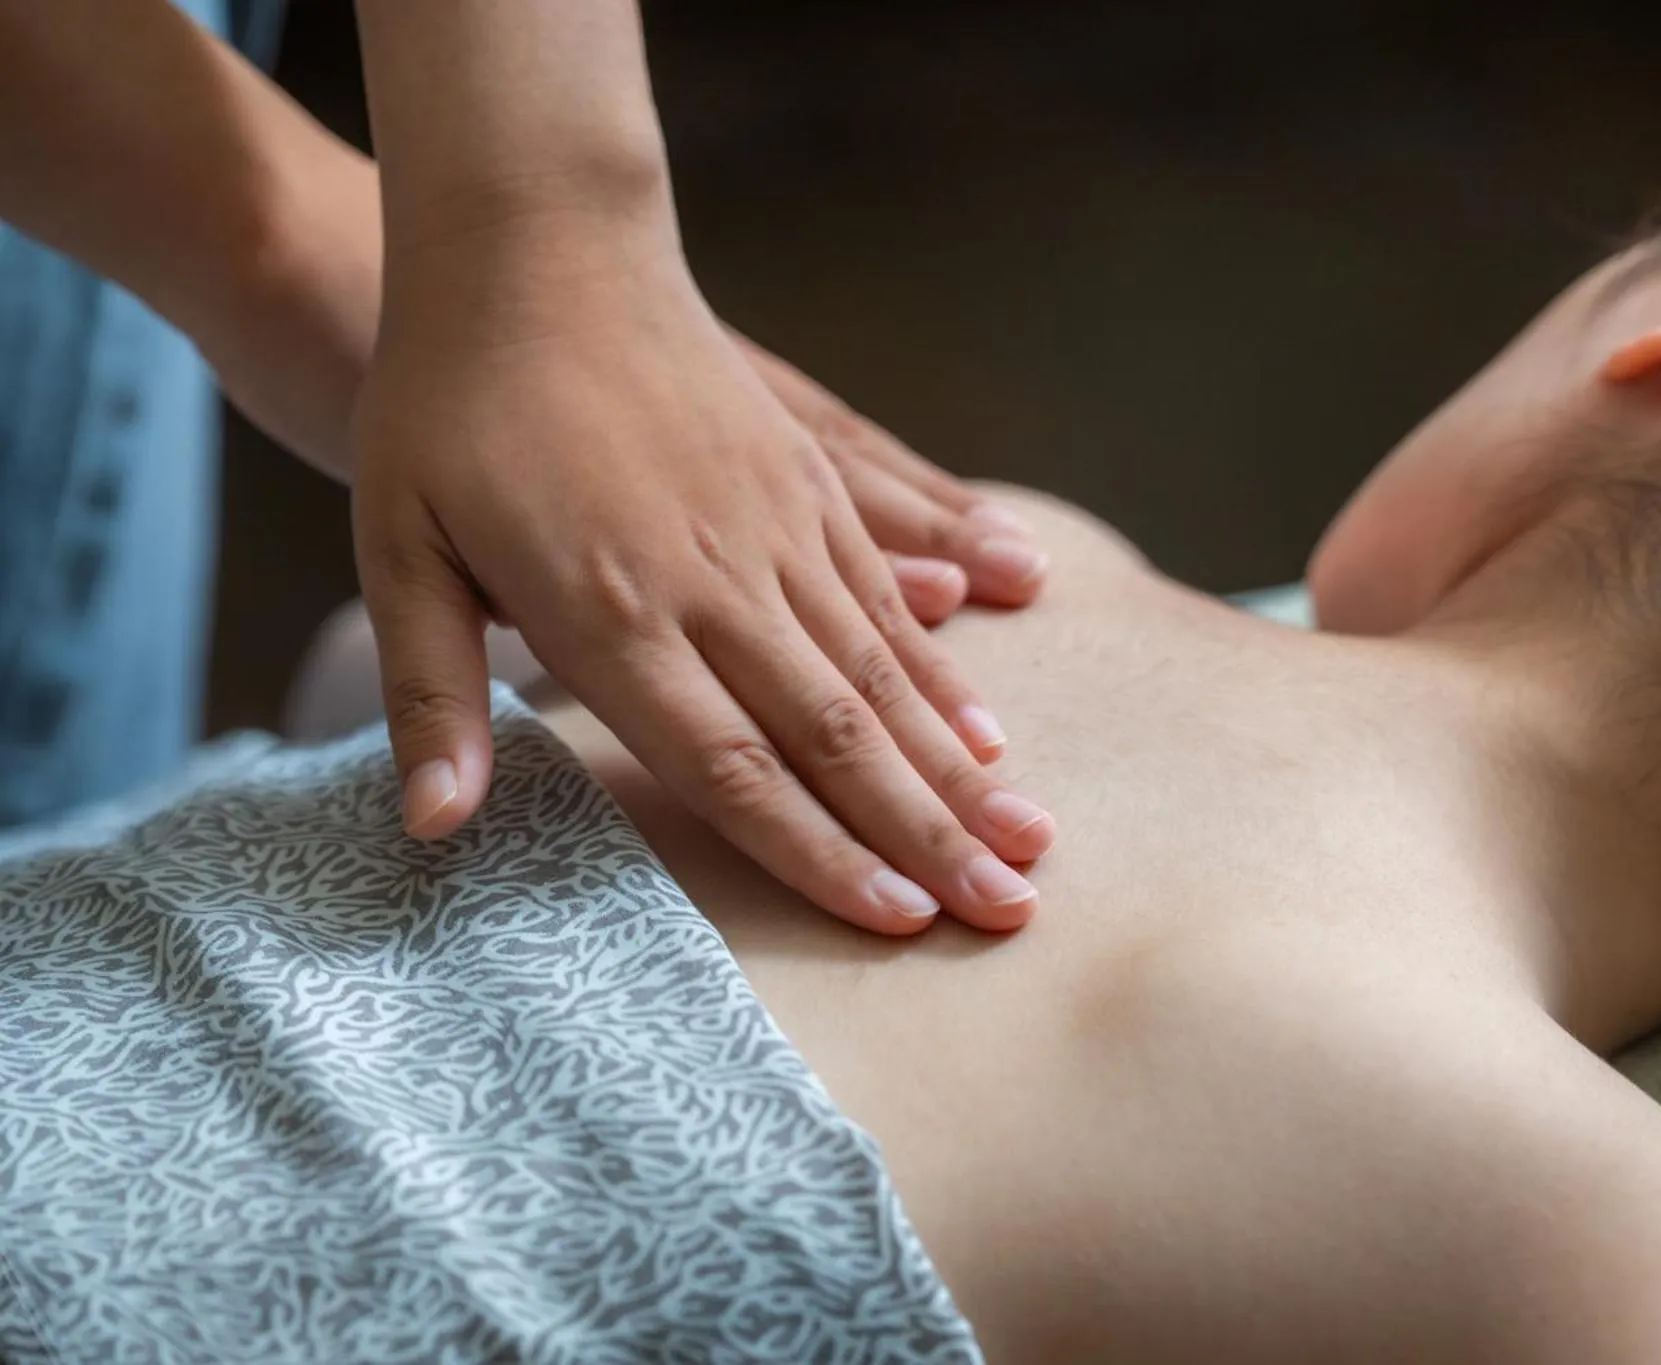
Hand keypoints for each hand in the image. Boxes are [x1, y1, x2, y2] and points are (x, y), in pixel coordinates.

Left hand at [350, 210, 1054, 933]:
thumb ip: (430, 694)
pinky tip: (987, 724)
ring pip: (882, 671)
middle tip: (1011, 908)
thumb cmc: (449, 408)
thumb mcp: (399, 550)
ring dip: (959, 764)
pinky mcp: (804, 486)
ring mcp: (774, 528)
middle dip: (929, 831)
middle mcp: (714, 581)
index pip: (732, 765)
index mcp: (613, 614)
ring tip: (1030, 836)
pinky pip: (888, 595)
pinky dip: (943, 672)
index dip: (817, 852)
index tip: (896, 919)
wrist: (539, 246)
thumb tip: (434, 828)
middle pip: (837, 733)